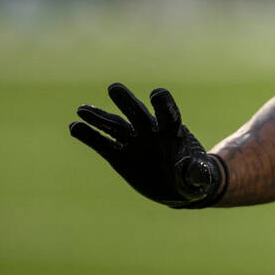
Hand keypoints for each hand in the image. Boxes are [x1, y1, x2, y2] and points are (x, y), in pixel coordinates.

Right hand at [69, 83, 226, 207]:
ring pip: (116, 125)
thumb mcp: (199, 178)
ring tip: (82, 109)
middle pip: (138, 112)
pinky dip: (89, 136)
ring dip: (99, 117)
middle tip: (114, 88)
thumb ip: (198, 172)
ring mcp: (134, 142)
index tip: (156, 93)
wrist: (177, 186)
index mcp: (173, 132)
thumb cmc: (192, 177)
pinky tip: (75, 127)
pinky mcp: (120, 156)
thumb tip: (200, 172)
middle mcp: (151, 131)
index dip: (163, 103)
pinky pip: (102, 144)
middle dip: (127, 101)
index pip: (168, 112)